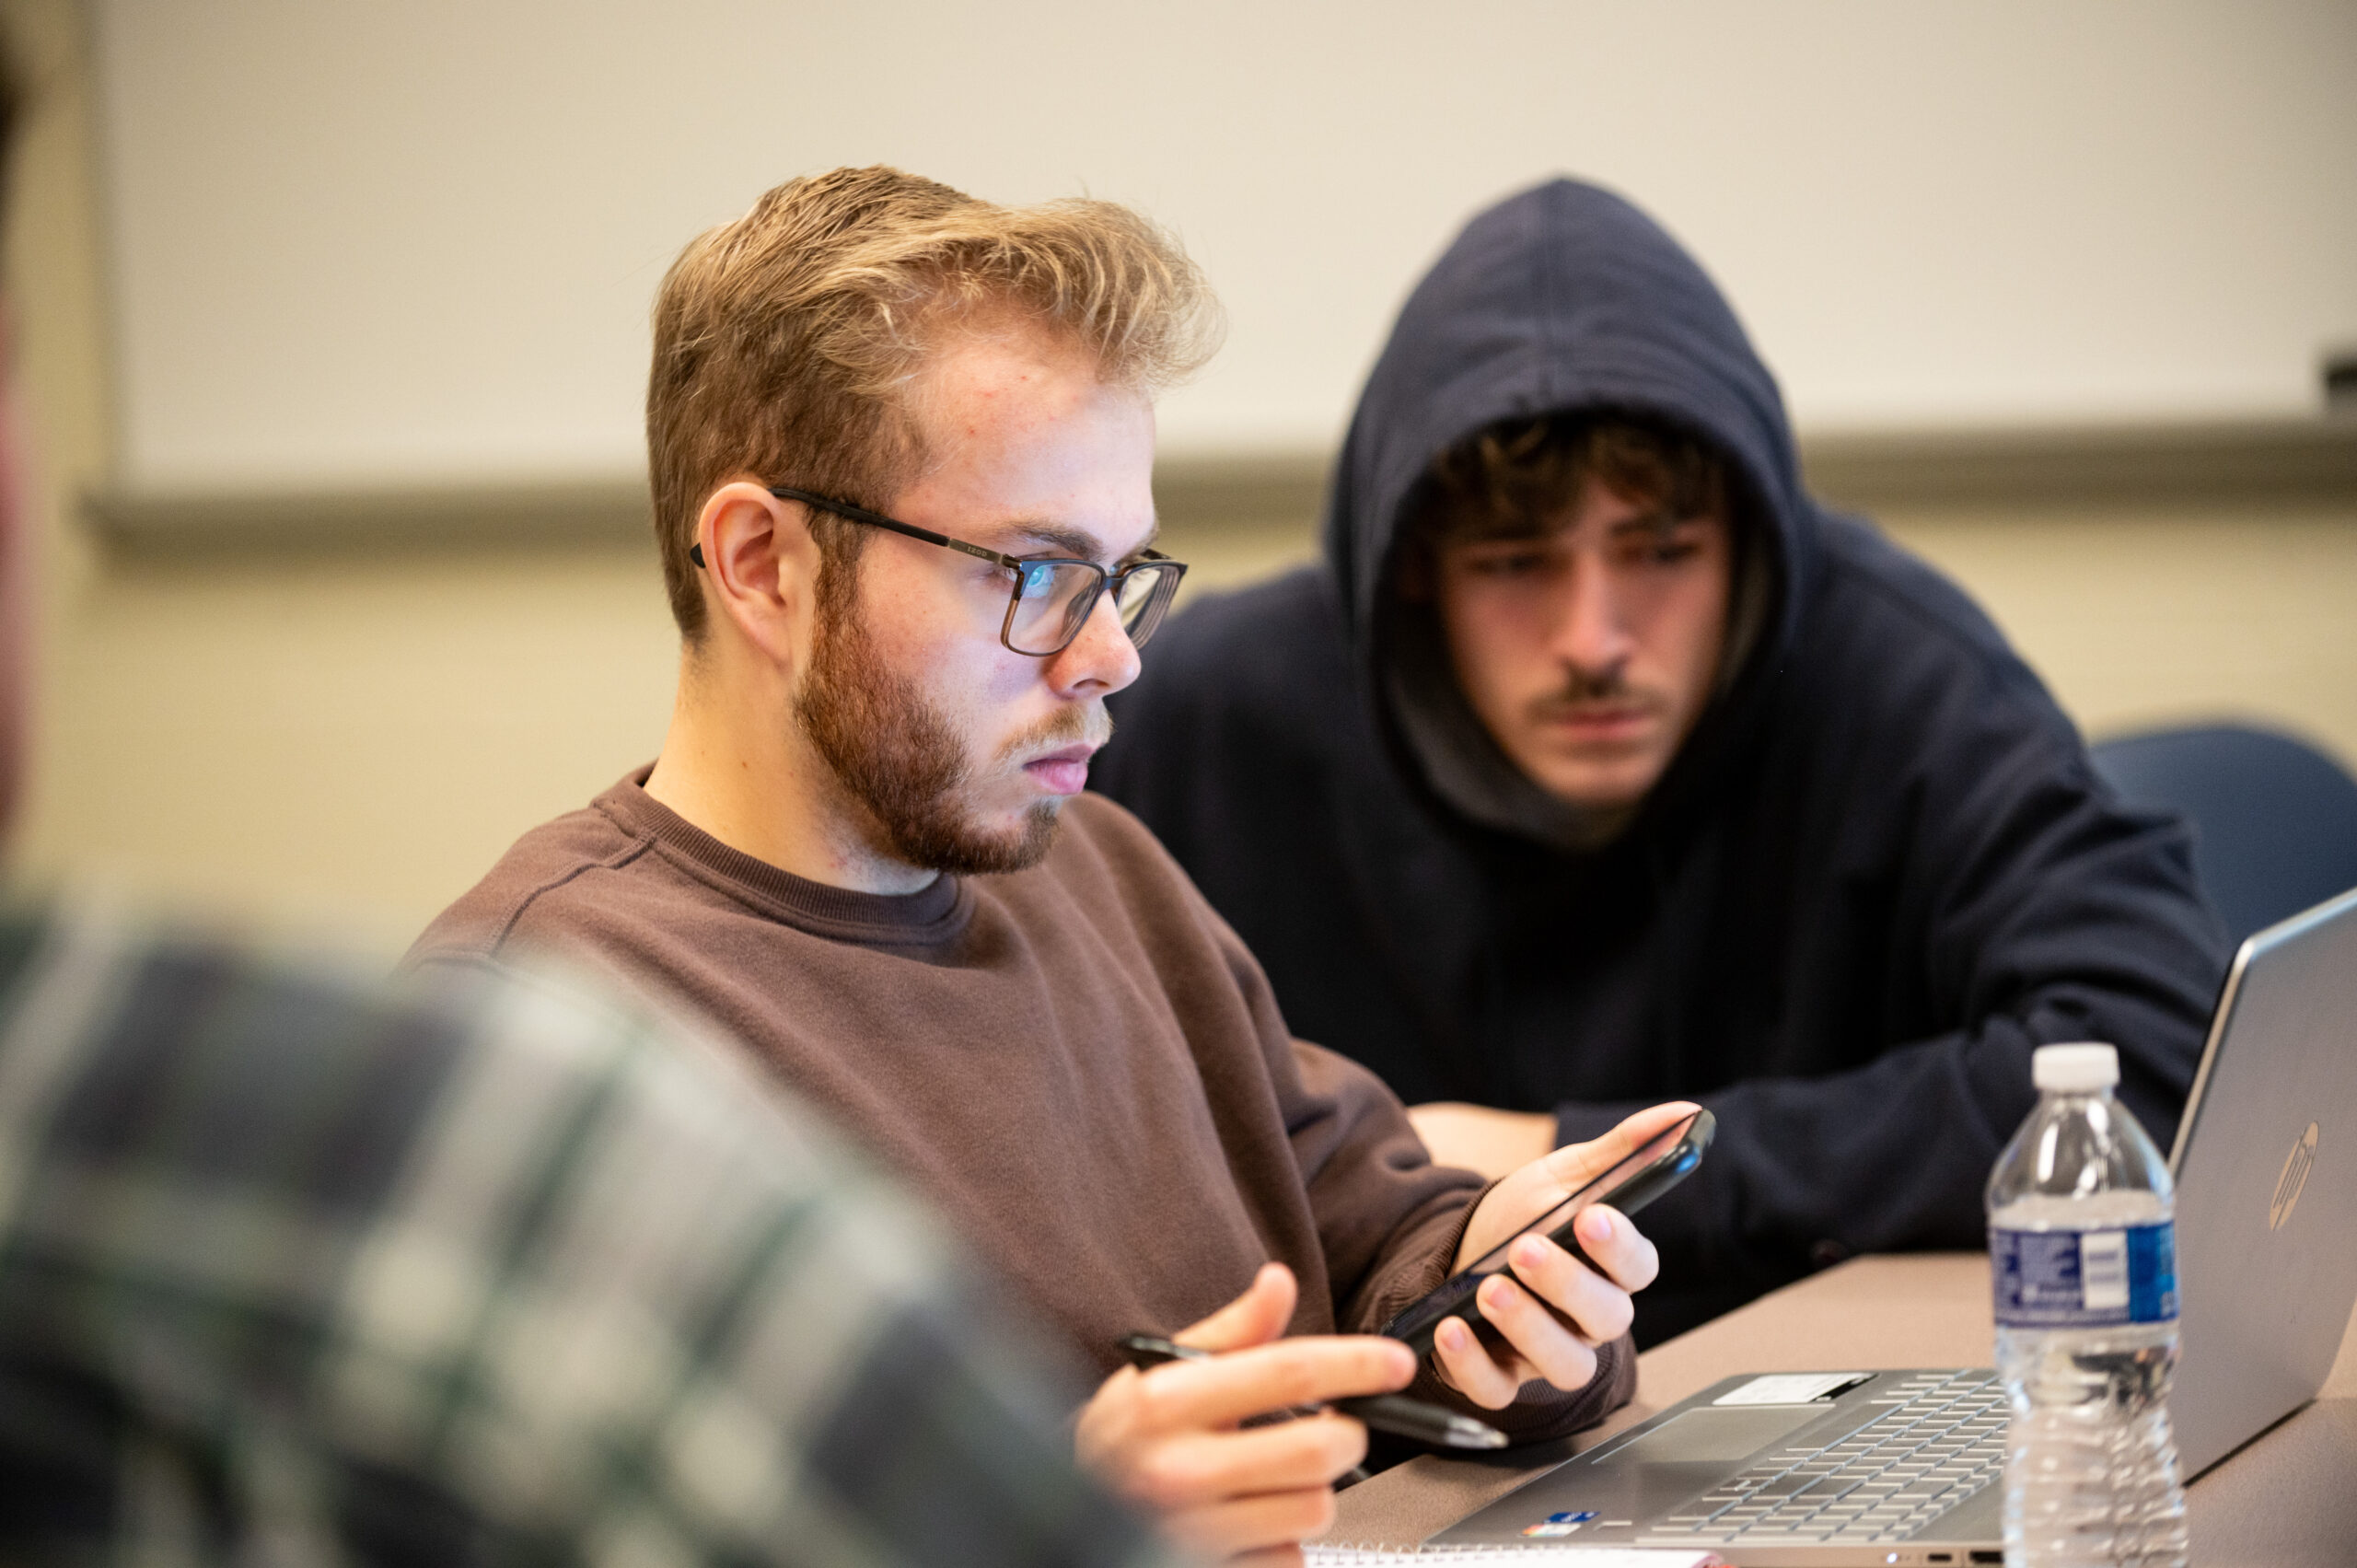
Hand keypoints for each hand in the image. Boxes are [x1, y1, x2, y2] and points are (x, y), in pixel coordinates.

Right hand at [1075, 1262, 1416, 1564]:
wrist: (1062, 1509)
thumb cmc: (1124, 1435)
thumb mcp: (1162, 1370)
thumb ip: (1232, 1330)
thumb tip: (1279, 1281)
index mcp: (1166, 1402)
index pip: (1288, 1371)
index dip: (1355, 1364)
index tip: (1394, 1362)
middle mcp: (1176, 1469)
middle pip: (1317, 1449)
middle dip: (1345, 1434)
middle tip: (1333, 1428)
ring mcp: (1192, 1532)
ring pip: (1313, 1509)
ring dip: (1313, 1491)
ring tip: (1275, 1478)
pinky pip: (1291, 1559)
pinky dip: (1288, 1541)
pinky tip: (1253, 1521)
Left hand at [1427, 1102, 1691, 1408]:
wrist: (1459, 1249)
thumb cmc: (1525, 1216)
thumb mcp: (1567, 1175)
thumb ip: (1625, 1149)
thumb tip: (1686, 1113)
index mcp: (1611, 1270)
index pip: (1637, 1268)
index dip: (1619, 1247)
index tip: (1593, 1217)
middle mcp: (1587, 1320)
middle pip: (1605, 1319)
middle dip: (1567, 1284)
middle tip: (1525, 1248)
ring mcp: (1545, 1353)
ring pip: (1564, 1365)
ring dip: (1528, 1328)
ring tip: (1490, 1288)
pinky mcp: (1500, 1378)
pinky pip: (1495, 1389)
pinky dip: (1472, 1364)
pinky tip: (1450, 1328)